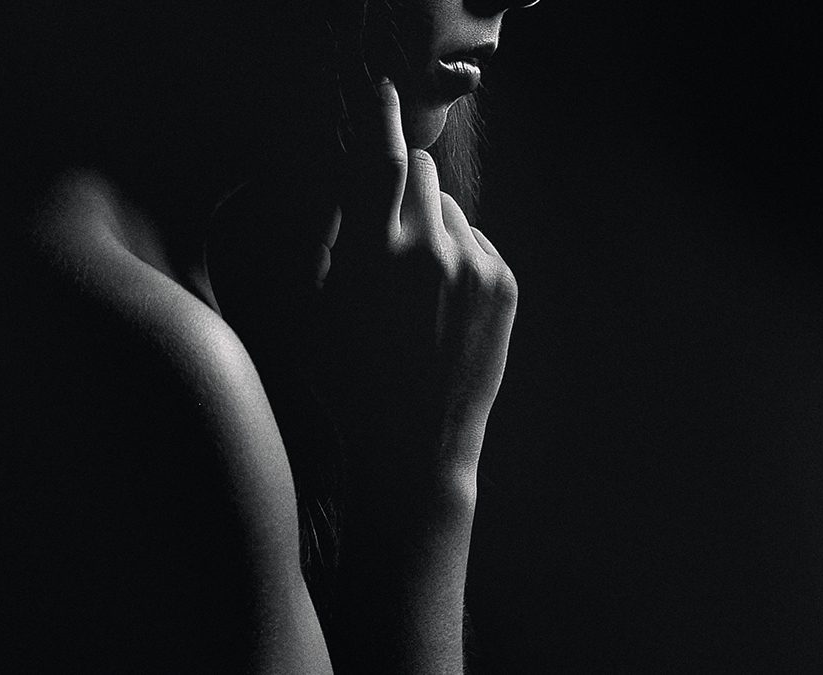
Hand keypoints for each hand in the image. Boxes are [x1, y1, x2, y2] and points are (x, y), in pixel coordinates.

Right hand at [209, 79, 516, 480]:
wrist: (416, 443)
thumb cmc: (351, 382)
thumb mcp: (318, 312)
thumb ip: (333, 244)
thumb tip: (350, 197)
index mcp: (373, 254)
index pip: (382, 160)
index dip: (381, 117)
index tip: (384, 92)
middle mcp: (428, 249)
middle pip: (424, 171)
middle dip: (407, 187)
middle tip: (394, 235)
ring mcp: (474, 266)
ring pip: (453, 210)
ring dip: (435, 229)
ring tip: (419, 290)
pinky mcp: (504, 285)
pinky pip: (480, 242)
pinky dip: (463, 258)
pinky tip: (445, 307)